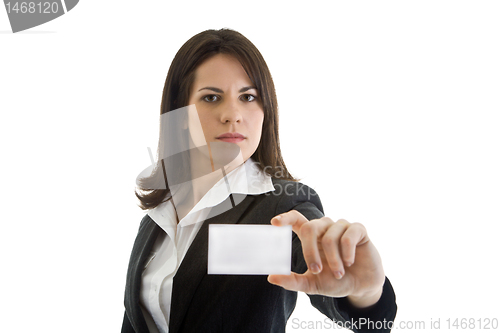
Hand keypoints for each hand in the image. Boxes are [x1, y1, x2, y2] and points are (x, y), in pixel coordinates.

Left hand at [268, 210, 385, 308]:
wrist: (361, 286)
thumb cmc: (335, 281)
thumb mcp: (312, 284)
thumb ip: (293, 281)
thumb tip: (271, 277)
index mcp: (312, 236)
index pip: (296, 219)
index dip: (286, 218)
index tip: (275, 222)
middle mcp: (325, 227)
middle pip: (309, 228)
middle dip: (310, 251)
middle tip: (316, 270)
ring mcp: (341, 226)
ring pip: (330, 237)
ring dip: (333, 260)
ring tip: (339, 273)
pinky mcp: (358, 229)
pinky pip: (348, 236)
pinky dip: (347, 253)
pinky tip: (350, 262)